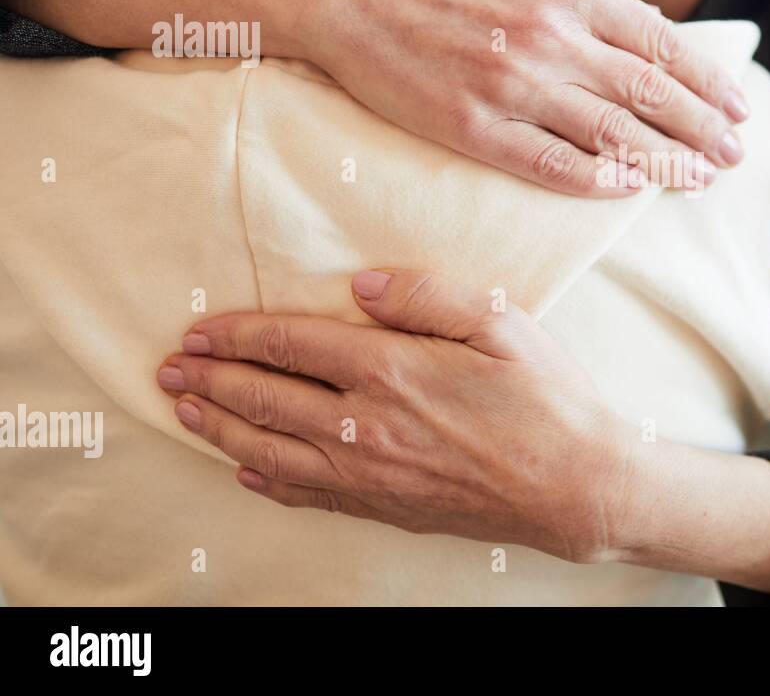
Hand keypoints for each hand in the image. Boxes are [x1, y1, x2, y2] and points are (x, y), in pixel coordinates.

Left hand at [156, 268, 636, 563]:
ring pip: (271, 450)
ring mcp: (370, 473)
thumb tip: (359, 286)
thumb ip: (426, 295)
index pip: (291, 345)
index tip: (202, 328)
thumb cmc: (547, 399)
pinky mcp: (383, 506)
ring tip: (187, 410)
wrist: (576, 486)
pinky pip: (305, 494)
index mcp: (392, 369)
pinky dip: (264, 480)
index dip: (238, 334)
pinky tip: (246, 471)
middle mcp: (366, 425)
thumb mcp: (500, 323)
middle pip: (265, 398)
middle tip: (170, 368)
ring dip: (220, 428)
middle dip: (212, 379)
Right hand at [299, 0, 748, 196]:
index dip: (708, 81)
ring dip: (667, 161)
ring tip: (702, 178)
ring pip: (612, 134)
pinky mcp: (474, 126)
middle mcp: (552, 37)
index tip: (739, 107)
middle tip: (737, 154)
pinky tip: (629, 191)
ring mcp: (514, 85)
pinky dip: (596, 180)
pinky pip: (550, 163)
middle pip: (649, 93)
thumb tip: (637, 29)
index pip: (661, 45)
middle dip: (704, 127)